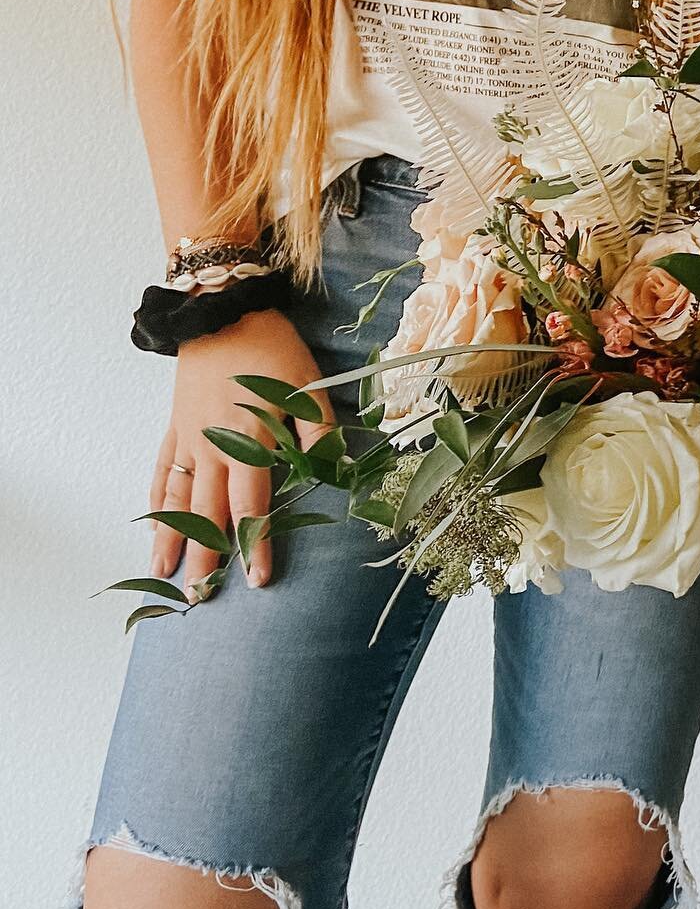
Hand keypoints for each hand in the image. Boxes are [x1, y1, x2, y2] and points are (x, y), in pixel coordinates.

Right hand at [149, 308, 335, 595]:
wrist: (219, 309)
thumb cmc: (271, 348)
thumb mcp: (307, 387)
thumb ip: (319, 434)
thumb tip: (339, 474)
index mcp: (249, 440)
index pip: (252, 505)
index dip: (255, 544)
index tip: (256, 580)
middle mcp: (213, 447)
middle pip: (207, 514)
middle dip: (206, 558)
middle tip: (201, 599)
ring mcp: (188, 439)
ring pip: (177, 499)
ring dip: (172, 539)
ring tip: (164, 576)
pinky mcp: (174, 427)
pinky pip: (161, 472)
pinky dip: (156, 502)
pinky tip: (152, 528)